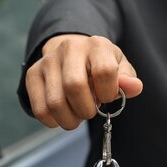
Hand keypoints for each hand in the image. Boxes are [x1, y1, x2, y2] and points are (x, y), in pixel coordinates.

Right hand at [25, 34, 142, 128]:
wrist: (71, 53)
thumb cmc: (99, 66)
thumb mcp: (119, 68)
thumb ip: (127, 80)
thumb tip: (133, 87)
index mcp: (96, 45)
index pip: (104, 72)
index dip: (108, 93)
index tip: (107, 97)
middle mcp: (69, 48)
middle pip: (74, 87)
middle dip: (85, 110)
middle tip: (89, 112)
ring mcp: (48, 61)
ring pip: (55, 102)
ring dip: (69, 119)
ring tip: (76, 115)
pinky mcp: (32, 75)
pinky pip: (40, 109)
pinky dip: (53, 121)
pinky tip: (61, 115)